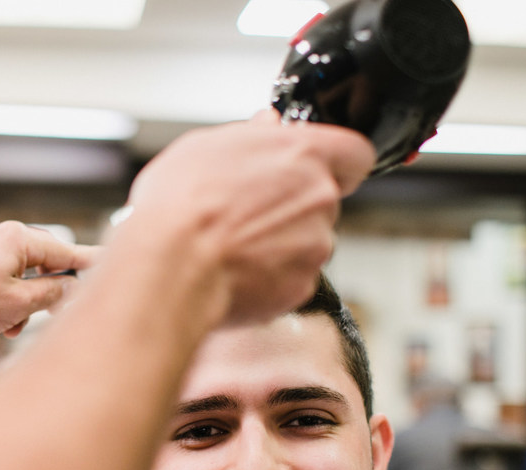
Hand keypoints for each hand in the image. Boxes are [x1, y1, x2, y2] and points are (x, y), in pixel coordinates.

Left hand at [0, 221, 96, 338]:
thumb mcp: (18, 305)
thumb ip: (52, 294)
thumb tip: (72, 287)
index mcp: (19, 238)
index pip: (68, 252)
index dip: (92, 265)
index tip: (114, 266)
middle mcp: (3, 235)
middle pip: (45, 264)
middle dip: (49, 294)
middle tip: (52, 317)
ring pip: (22, 276)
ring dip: (25, 303)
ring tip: (11, 328)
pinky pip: (2, 280)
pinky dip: (6, 301)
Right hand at [124, 111, 374, 322]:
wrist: (171, 267)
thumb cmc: (180, 205)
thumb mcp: (205, 147)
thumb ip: (251, 136)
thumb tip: (267, 126)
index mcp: (304, 153)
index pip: (355, 152)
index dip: (338, 162)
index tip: (317, 169)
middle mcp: (320, 198)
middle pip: (324, 200)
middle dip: (294, 206)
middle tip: (248, 211)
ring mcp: (315, 245)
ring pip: (308, 241)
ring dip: (281, 243)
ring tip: (233, 246)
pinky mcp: (301, 287)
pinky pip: (292, 277)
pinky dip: (270, 277)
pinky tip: (234, 271)